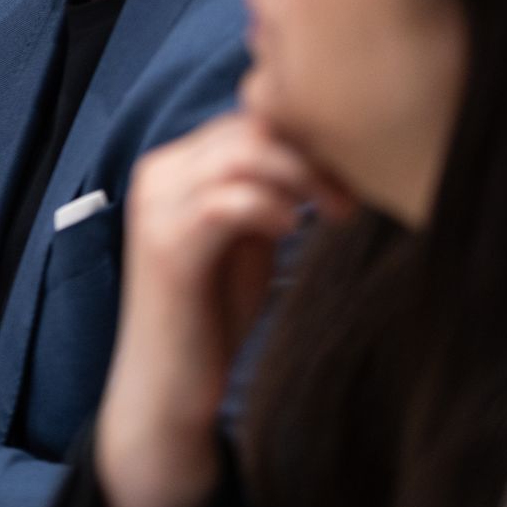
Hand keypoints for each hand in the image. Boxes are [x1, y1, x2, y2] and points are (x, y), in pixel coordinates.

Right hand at [94, 113, 353, 506]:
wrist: (166, 385)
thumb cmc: (210, 313)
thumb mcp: (244, 238)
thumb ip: (265, 191)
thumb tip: (322, 154)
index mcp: (173, 166)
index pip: (247, 121)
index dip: (305, 139)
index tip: (349, 177)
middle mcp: (157, 174)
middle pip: (248, 128)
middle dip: (311, 156)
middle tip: (348, 200)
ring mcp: (156, 206)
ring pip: (242, 154)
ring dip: (301, 179)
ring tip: (332, 214)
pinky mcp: (167, 246)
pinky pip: (227, 201)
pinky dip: (271, 209)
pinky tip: (291, 232)